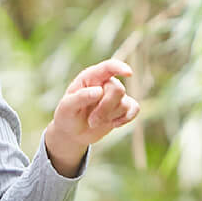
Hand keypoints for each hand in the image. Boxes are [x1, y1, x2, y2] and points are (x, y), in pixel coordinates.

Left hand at [44, 58, 140, 173]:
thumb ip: (80, 97)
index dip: (119, 67)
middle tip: (91, 121)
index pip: (108, 67)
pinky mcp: (124, 107)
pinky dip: (125, 119)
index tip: (128, 73)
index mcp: (90, 77)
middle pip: (117, 89)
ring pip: (125, 103)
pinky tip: (113, 124)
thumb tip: (99, 91)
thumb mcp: (67, 107)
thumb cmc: (67, 116)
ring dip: (109, 117)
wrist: (73, 133)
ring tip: (94, 122)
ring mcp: (115, 95)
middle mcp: (105, 83)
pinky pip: (135, 109)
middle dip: (105, 108)